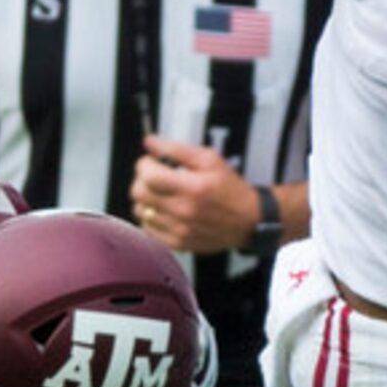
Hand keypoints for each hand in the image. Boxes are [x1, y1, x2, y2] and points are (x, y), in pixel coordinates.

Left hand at [131, 136, 258, 253]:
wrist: (247, 221)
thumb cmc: (229, 188)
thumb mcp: (209, 159)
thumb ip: (177, 149)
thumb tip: (149, 142)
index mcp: (193, 187)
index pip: (147, 175)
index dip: (144, 164)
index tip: (151, 162)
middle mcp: (183, 211)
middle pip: (138, 193)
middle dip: (142, 180)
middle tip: (154, 177)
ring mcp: (179, 230)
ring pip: (140, 211)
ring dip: (145, 199)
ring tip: (160, 194)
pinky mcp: (178, 243)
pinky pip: (148, 229)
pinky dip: (151, 217)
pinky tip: (164, 210)